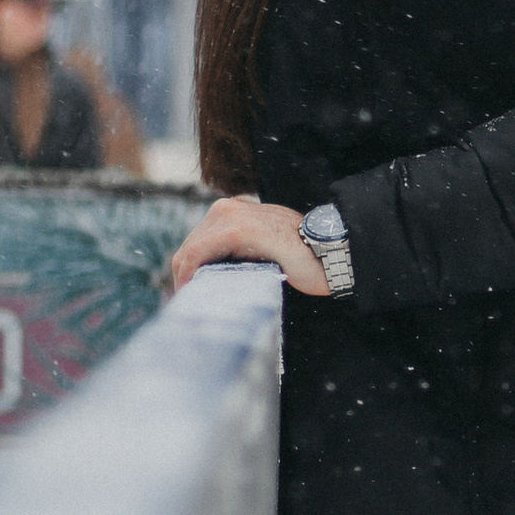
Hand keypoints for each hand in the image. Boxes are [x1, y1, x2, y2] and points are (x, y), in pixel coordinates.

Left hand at [170, 195, 329, 296]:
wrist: (332, 254)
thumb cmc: (304, 260)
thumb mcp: (263, 252)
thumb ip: (241, 256)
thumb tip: (216, 280)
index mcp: (233, 212)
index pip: (197, 244)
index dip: (187, 271)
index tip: (188, 296)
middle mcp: (228, 208)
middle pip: (188, 248)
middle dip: (183, 278)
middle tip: (186, 306)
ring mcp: (232, 215)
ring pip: (188, 251)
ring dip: (184, 279)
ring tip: (190, 305)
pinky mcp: (238, 230)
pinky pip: (197, 253)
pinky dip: (189, 274)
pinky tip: (192, 292)